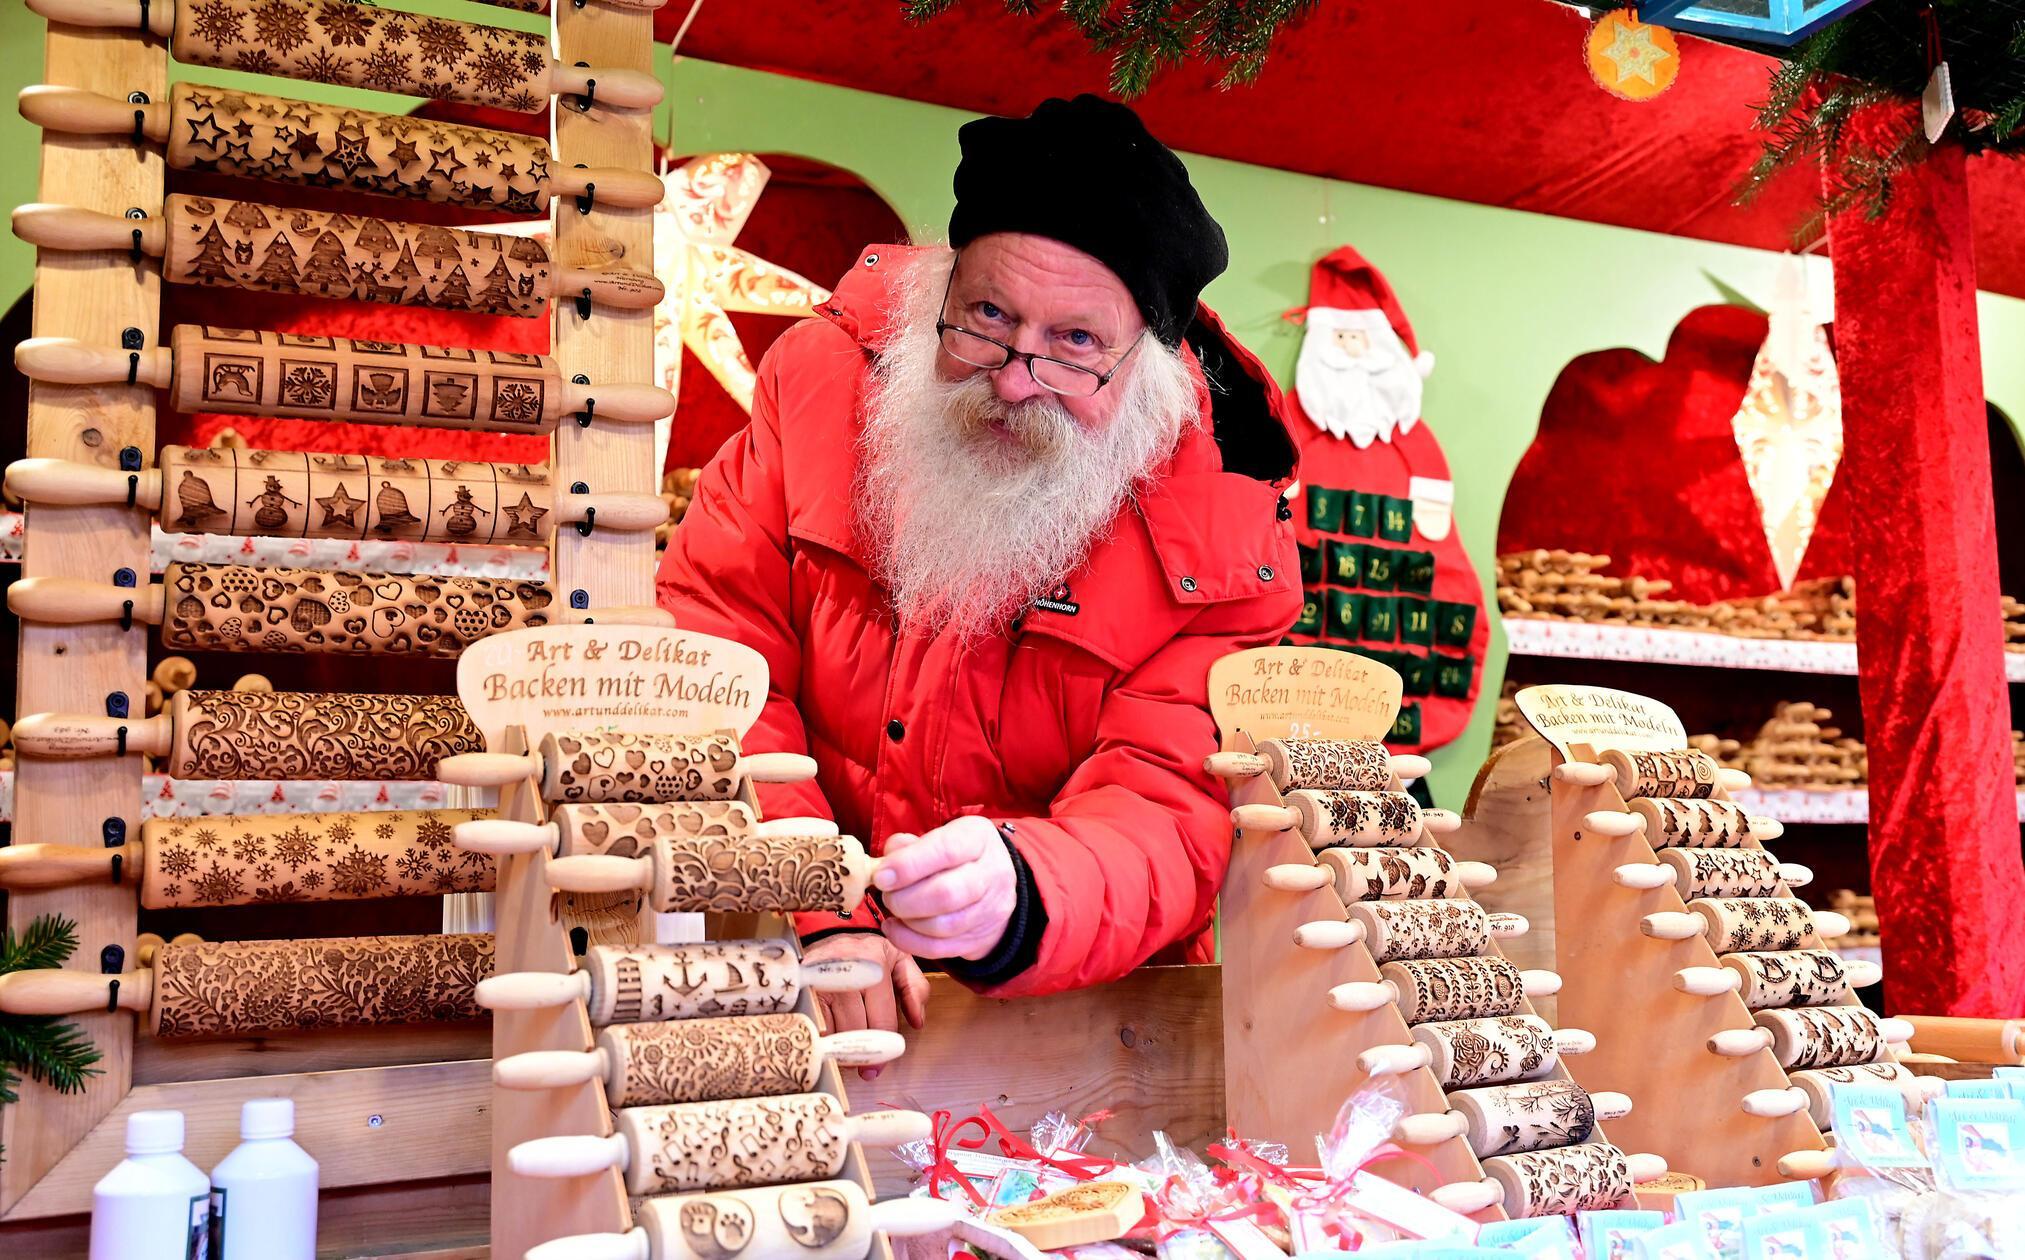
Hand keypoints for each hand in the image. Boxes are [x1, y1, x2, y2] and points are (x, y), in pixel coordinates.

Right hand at [803, 931, 926, 1080]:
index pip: (881, 1021)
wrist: (830, 932)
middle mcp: (848, 972)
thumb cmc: (868, 951)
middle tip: (861, 1066)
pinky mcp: (801, 988)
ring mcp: (821, 979)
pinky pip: (811, 1025)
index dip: (882, 1051)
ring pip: (832, 1032)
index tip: (877, 1068)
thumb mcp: (900, 959)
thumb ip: (915, 988)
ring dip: (839, 1049)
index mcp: (876, 965)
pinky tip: (827, 1038)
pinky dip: (820, 1038)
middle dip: (860, 1053)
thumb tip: (918, 1022)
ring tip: (844, 1050)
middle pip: (856, 1031)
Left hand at [876, 816, 1017, 961]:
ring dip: (908, 921)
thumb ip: (909, 846)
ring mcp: (990, 910)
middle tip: (887, 894)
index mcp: (979, 838)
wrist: (996, 885)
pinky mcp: (980, 938)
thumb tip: (885, 864)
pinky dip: (910, 942)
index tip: (880, 877)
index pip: (946, 850)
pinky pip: (940, 949)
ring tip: (894, 909)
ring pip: (943, 925)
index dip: (909, 865)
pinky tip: (895, 929)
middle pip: (946, 893)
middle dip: (905, 899)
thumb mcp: (938, 836)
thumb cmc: (957, 856)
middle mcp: (992, 873)